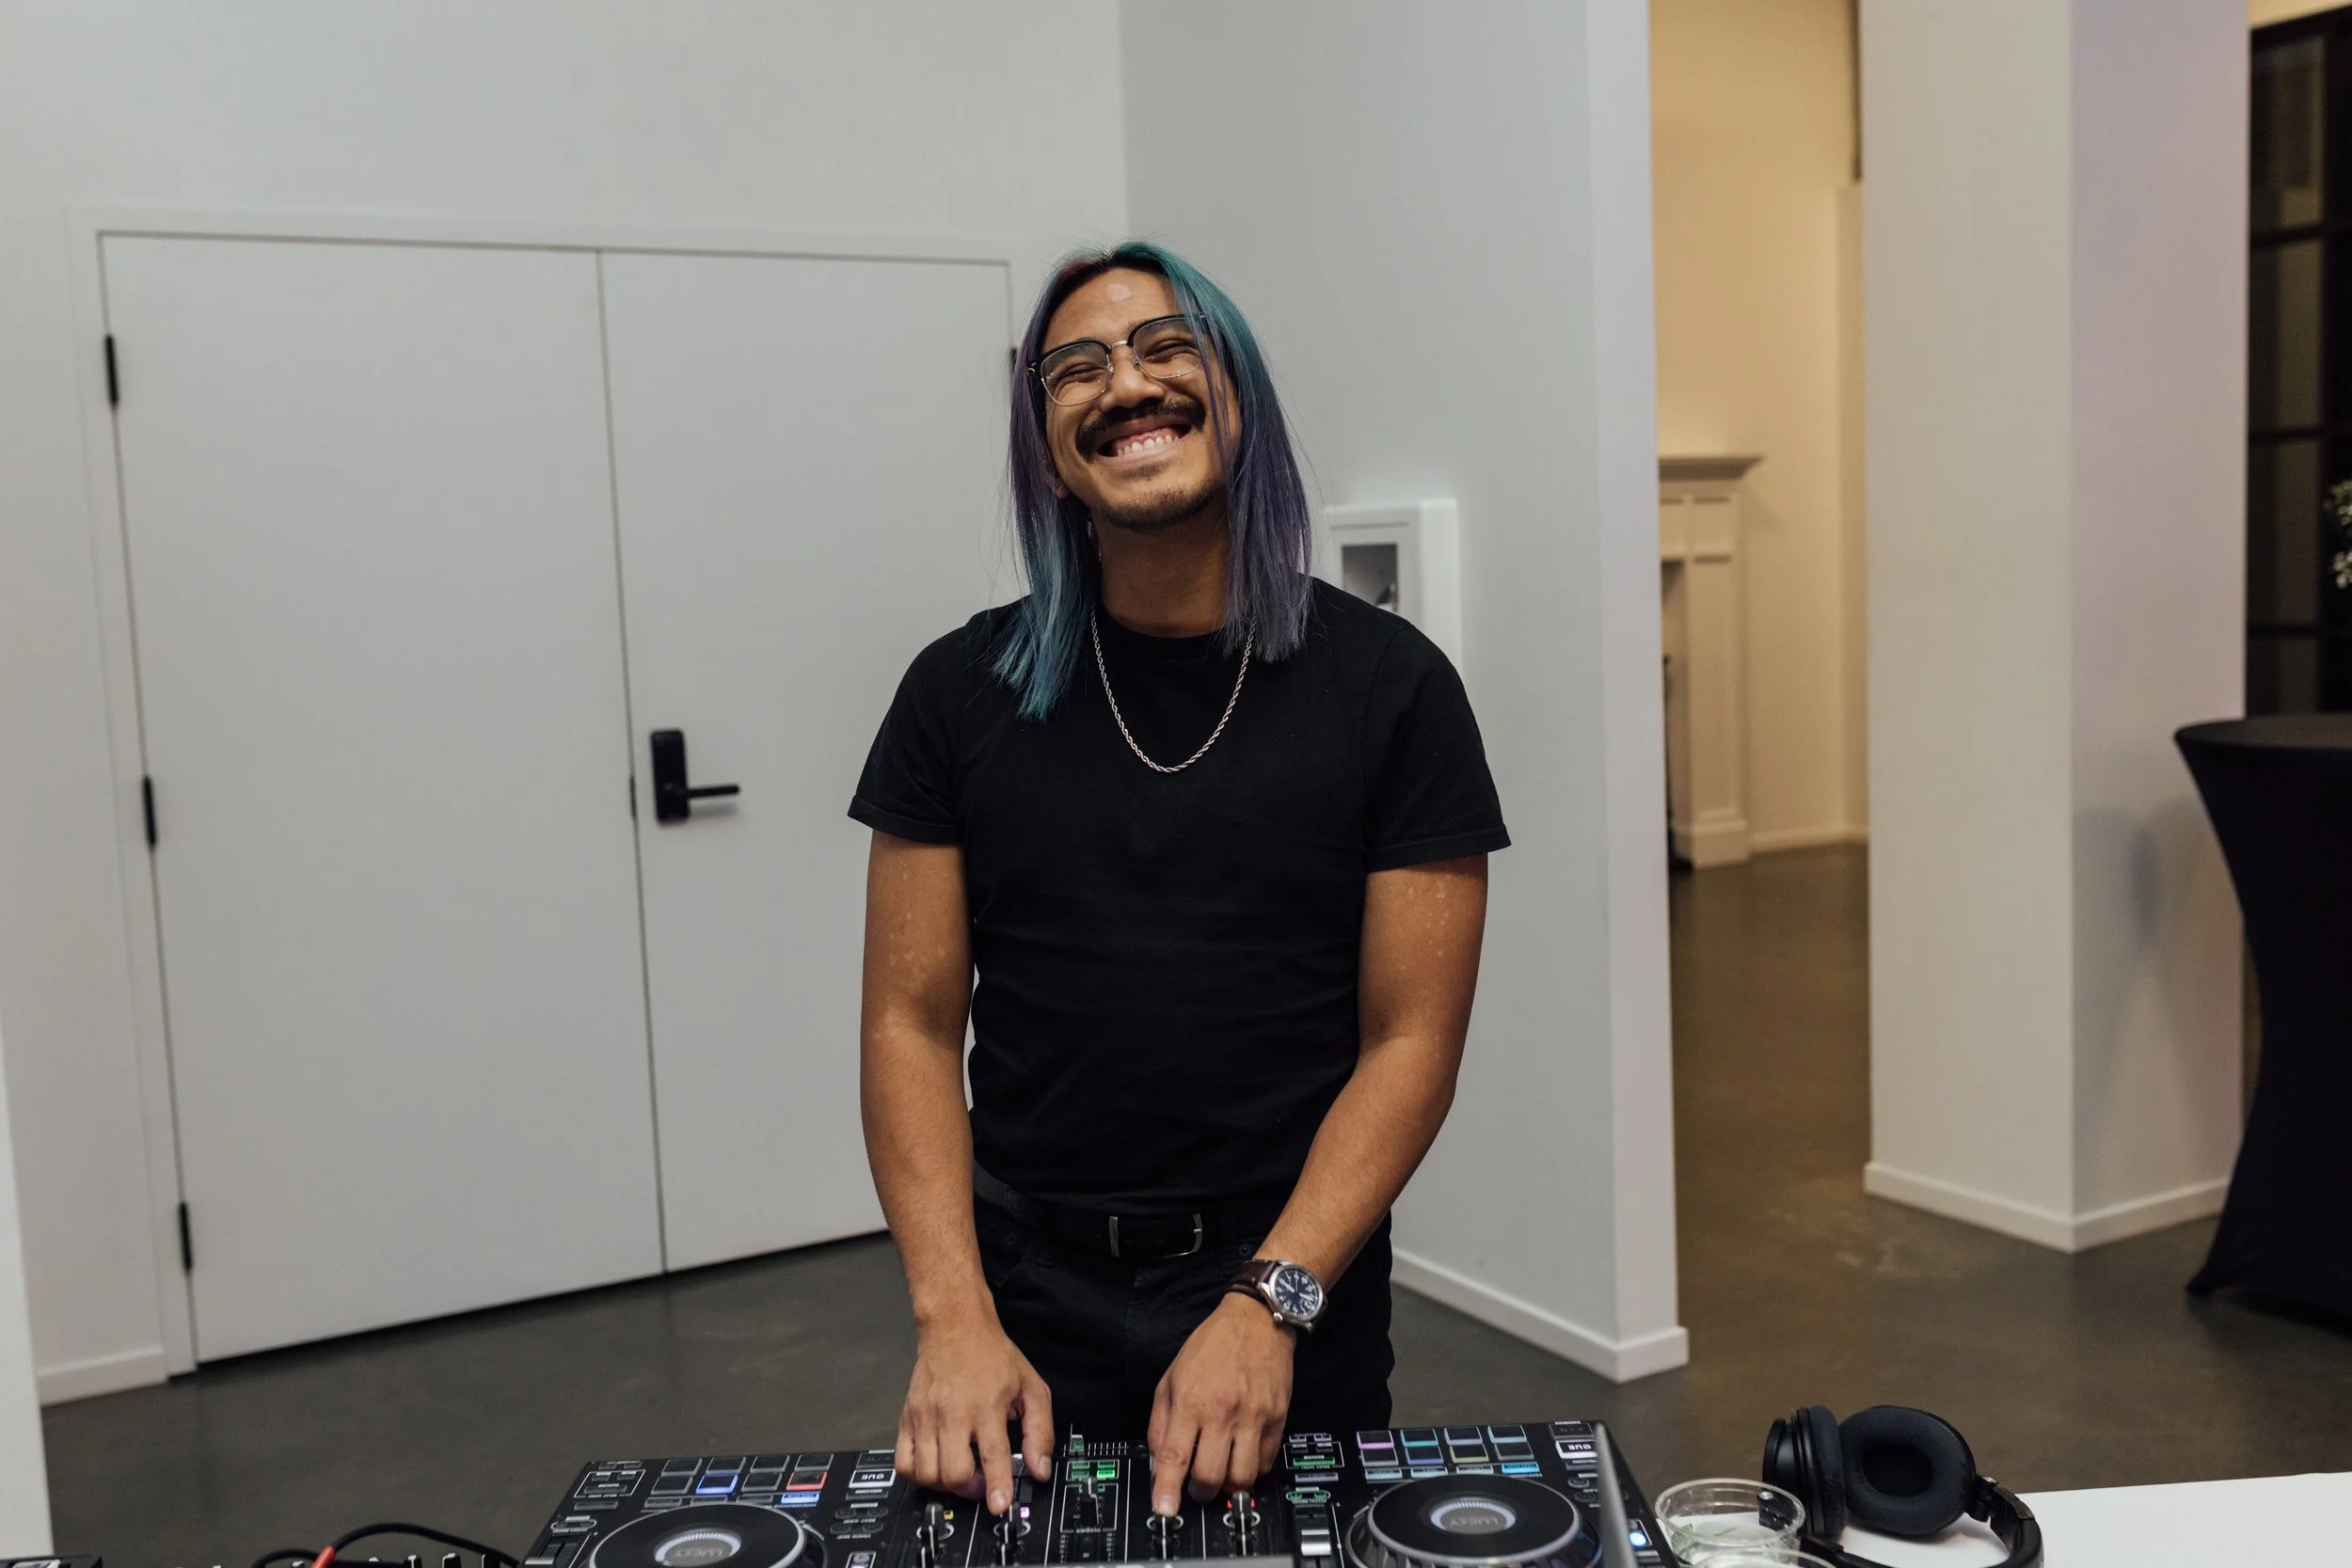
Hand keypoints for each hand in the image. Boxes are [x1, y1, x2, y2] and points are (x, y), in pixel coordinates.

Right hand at [897, 1310, 1054, 1514]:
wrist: (955, 1328)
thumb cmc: (993, 1356)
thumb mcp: (1032, 1387)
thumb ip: (1040, 1430)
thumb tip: (1040, 1468)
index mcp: (987, 1404)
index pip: (992, 1454)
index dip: (997, 1486)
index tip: (1000, 1506)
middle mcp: (953, 1412)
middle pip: (954, 1472)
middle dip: (972, 1490)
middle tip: (984, 1483)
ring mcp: (925, 1416)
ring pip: (927, 1473)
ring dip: (946, 1486)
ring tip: (962, 1474)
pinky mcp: (907, 1417)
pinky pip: (903, 1462)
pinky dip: (918, 1475)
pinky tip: (935, 1467)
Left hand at [1148, 1292, 1296, 1511]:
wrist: (1257, 1321)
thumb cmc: (1212, 1346)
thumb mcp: (1171, 1377)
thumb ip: (1161, 1421)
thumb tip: (1159, 1461)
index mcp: (1191, 1401)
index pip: (1174, 1455)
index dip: (1167, 1488)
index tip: (1164, 1509)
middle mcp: (1222, 1411)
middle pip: (1210, 1475)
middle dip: (1200, 1494)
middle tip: (1196, 1490)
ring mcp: (1253, 1416)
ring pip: (1241, 1477)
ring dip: (1228, 1487)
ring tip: (1221, 1477)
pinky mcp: (1277, 1418)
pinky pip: (1265, 1463)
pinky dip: (1252, 1471)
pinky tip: (1242, 1459)